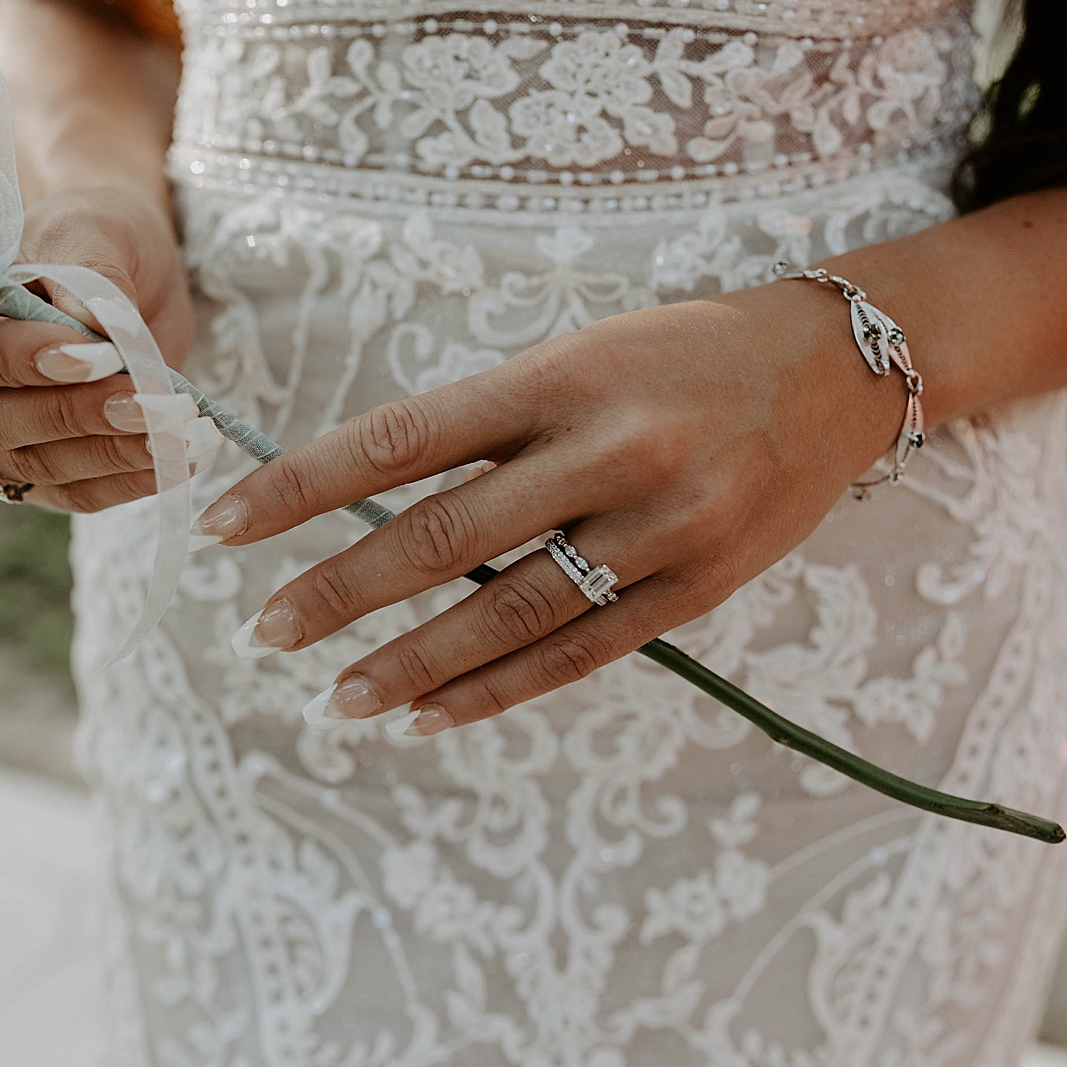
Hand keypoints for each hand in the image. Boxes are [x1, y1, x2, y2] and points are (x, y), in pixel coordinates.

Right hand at [0, 187, 203, 511]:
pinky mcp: (30, 471)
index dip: (10, 362)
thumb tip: (95, 330)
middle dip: (74, 415)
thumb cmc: (91, 235)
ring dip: (112, 453)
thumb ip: (87, 275)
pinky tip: (177, 460)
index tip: (95, 355)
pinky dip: (127, 480)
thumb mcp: (93, 232)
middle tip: (153, 402)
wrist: (124, 261)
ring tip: (180, 429)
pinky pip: (70, 492)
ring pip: (32, 465)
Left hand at [195, 283, 905, 732]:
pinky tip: (432, 713)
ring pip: (512, 612)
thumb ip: (491, 426)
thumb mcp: (580, 355)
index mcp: (561, 375)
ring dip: (414, 662)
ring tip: (339, 698)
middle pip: (446, 537)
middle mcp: (612, 450)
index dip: (305, 487)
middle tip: (268, 632)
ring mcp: (663, 526)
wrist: (841, 367)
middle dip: (343, 592)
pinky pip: (583, 651)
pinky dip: (500, 688)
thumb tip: (372, 501)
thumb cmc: (681, 353)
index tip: (226, 525)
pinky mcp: (701, 586)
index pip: (402, 438)